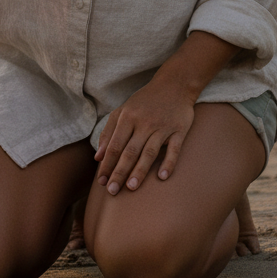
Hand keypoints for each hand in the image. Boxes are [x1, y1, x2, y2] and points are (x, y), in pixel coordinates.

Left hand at [94, 74, 195, 194]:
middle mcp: (143, 123)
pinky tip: (162, 177)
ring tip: (131, 187)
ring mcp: (162, 127)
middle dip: (119, 172)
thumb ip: (108, 132)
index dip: (107, 164)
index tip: (101, 181)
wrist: (174, 85)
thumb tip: (97, 157)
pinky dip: (168, 163)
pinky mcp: (179, 130)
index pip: (114, 145)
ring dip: (140, 171)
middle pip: (129, 152)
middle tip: (112, 191)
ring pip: (149, 152)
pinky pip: (174, 149)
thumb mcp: (122, 111)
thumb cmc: (144, 102)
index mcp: (127, 118)